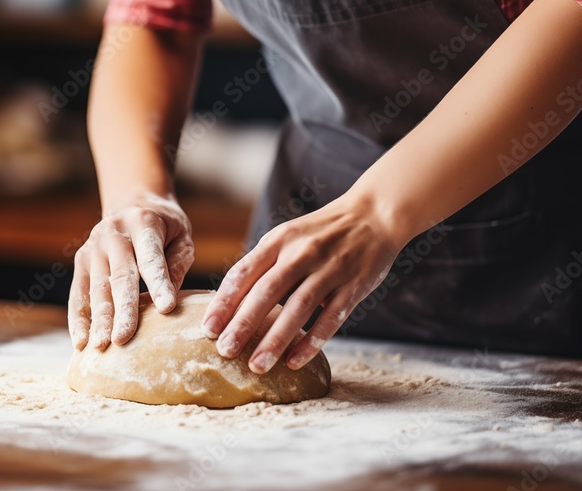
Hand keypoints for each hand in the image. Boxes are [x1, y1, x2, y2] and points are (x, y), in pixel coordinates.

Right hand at [69, 193, 194, 349]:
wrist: (133, 203)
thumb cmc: (165, 228)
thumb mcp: (181, 237)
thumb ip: (176, 266)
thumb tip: (168, 304)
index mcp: (143, 222)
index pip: (151, 258)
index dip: (158, 283)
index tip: (167, 308)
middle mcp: (113, 233)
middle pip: (119, 276)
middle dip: (122, 310)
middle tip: (124, 338)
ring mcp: (93, 246)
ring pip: (96, 288)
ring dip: (98, 319)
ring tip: (101, 346)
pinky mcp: (81, 260)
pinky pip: (78, 293)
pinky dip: (78, 319)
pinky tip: (81, 342)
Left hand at [200, 193, 403, 373]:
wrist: (373, 215)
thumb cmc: (321, 232)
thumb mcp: (287, 235)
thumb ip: (262, 263)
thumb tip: (230, 302)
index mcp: (279, 240)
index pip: (244, 273)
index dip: (224, 302)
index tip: (207, 329)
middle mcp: (301, 253)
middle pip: (267, 292)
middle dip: (243, 324)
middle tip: (225, 351)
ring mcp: (329, 269)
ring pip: (299, 307)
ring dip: (276, 339)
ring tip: (257, 365)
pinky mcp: (354, 285)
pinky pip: (331, 317)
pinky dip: (312, 341)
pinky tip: (295, 361)